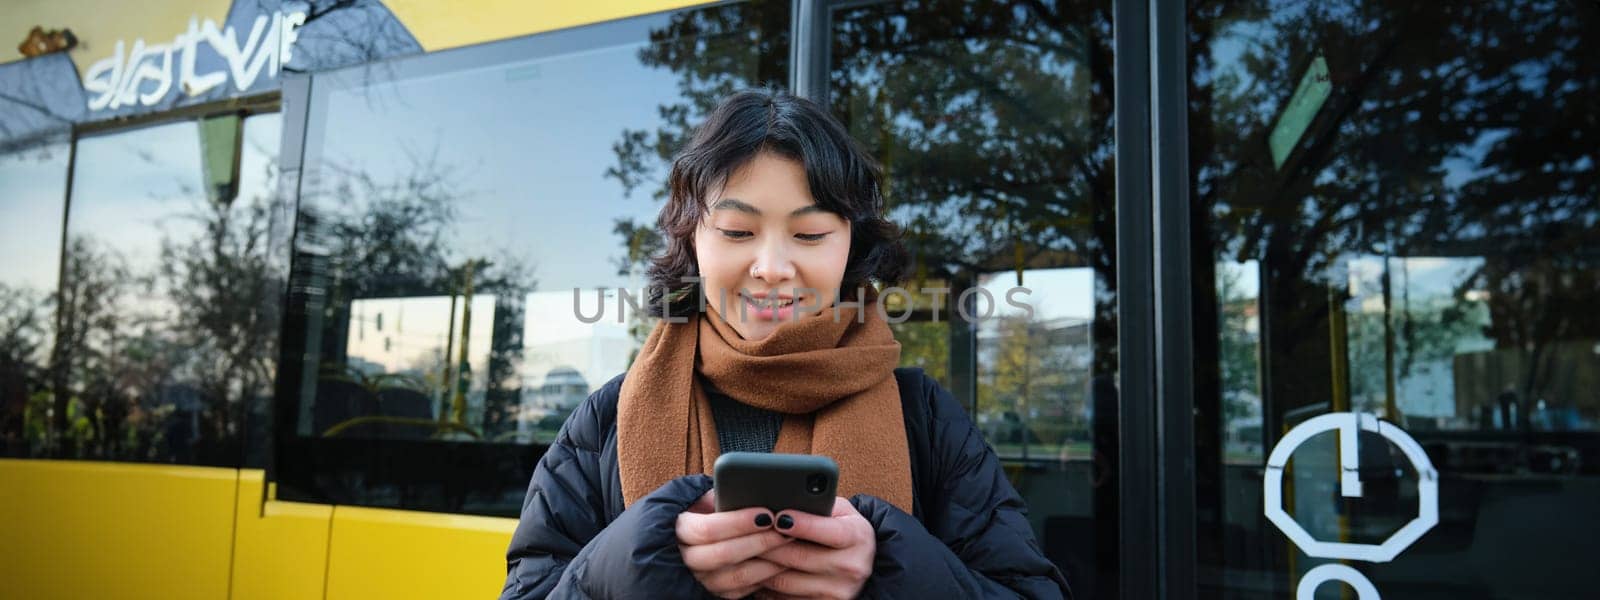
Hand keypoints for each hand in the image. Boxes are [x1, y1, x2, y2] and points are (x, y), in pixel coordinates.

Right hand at [676, 490, 793, 598]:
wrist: (687, 541)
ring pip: (737, 576)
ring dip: (768, 561)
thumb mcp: (704, 497)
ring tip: (789, 544)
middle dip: (760, 541)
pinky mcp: (716, 593)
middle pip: (724, 554)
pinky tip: (783, 562)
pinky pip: (744, 590)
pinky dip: (765, 577)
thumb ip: (720, 493)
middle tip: (785, 528)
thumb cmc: (702, 512)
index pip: (707, 529)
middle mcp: (687, 559)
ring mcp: (701, 580)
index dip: (738, 522)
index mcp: (680, 529)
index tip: (766, 513)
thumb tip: (748, 489)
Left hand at [753, 497, 875, 599]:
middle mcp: (852, 567)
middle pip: (800, 557)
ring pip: (786, 580)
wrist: (861, 562)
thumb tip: (785, 501)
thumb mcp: (841, 511)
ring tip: (744, 551)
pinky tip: (756, 572)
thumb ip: (819, 505)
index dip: (802, 524)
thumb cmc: (844, 530)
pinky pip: (784, 598)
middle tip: (747, 533)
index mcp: (858, 537)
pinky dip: (766, 586)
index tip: (778, 516)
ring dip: (761, 566)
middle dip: (769, 544)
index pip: (828, 531)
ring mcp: (837, 591)